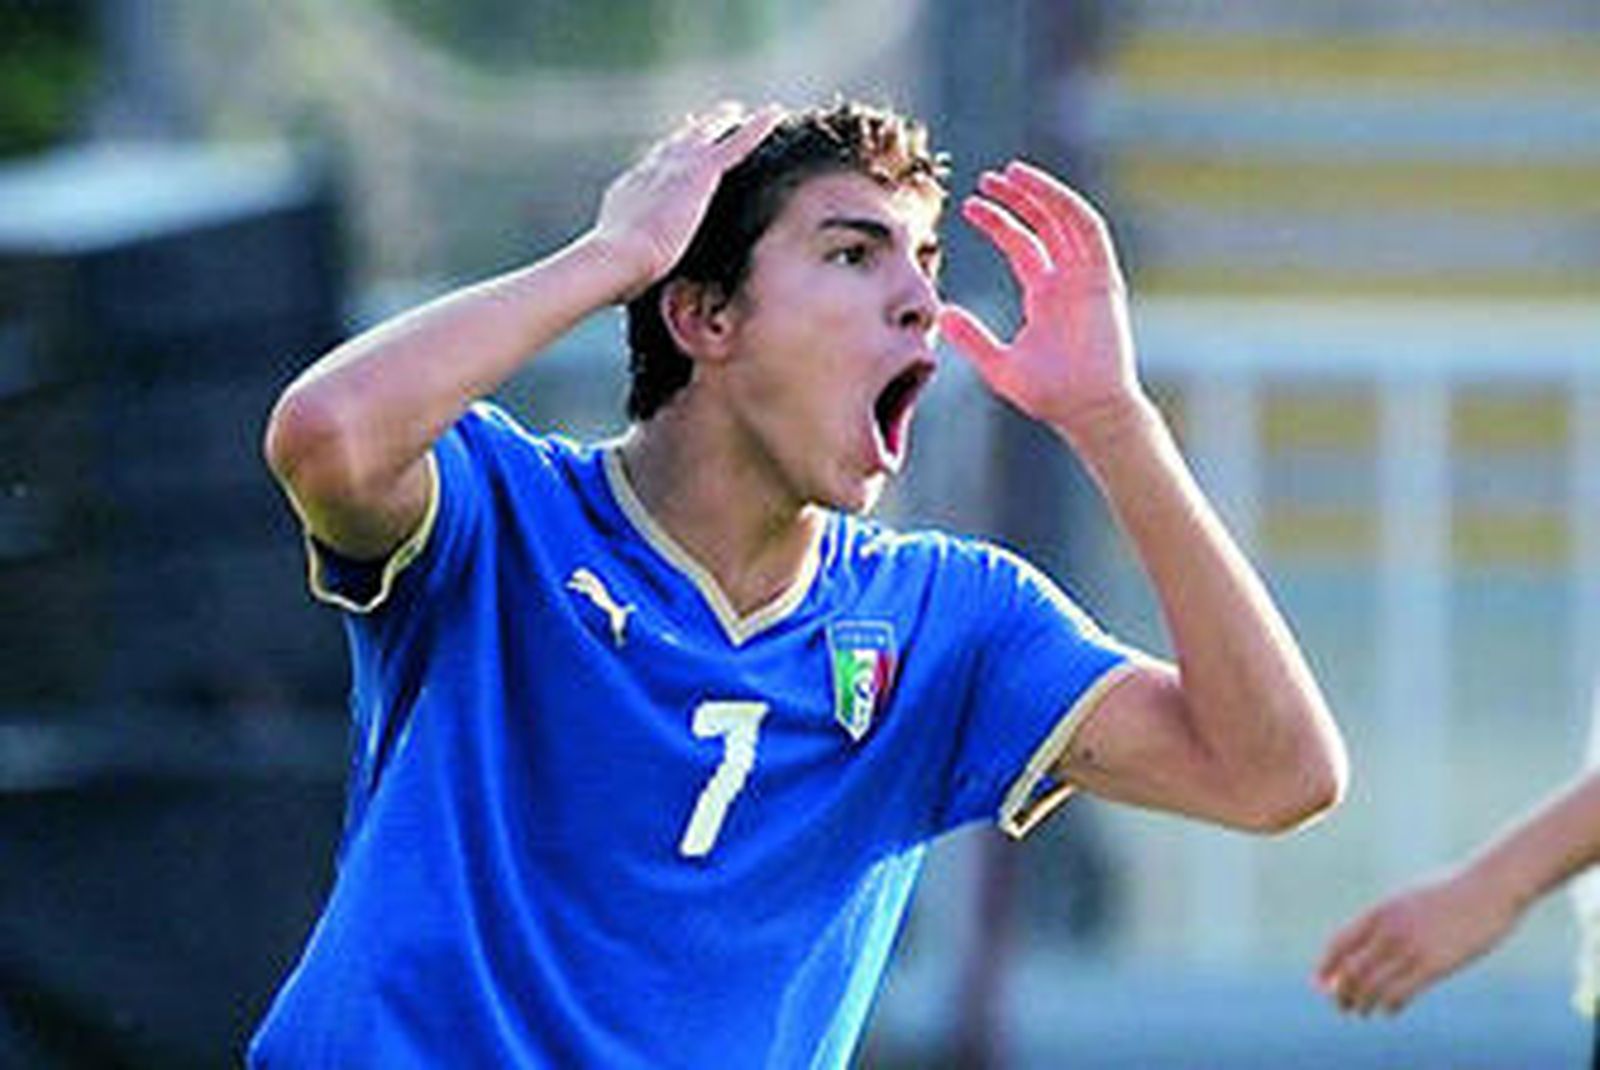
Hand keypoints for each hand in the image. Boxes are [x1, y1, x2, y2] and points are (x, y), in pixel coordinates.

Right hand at [589, 101, 784, 301]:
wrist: (617, 258)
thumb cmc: (616, 272)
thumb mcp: (624, 262)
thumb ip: (635, 262)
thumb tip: (635, 282)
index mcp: (632, 190)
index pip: (653, 168)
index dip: (666, 158)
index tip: (674, 151)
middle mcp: (653, 169)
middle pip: (676, 143)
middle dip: (692, 132)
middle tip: (708, 122)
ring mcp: (677, 167)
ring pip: (706, 134)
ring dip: (722, 121)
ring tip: (736, 111)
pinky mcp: (703, 172)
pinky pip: (737, 143)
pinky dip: (757, 128)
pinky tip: (775, 114)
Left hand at [940, 161, 1141, 442]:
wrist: (1087, 411)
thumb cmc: (1049, 395)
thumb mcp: (998, 364)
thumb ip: (971, 337)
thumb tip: (941, 314)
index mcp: (1046, 294)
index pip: (1022, 243)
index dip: (998, 220)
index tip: (968, 206)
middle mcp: (1068, 279)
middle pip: (1044, 223)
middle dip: (1018, 197)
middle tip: (986, 179)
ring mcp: (1088, 277)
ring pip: (1067, 219)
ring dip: (1042, 193)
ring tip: (1011, 173)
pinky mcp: (1105, 280)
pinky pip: (1090, 232)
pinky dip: (1069, 207)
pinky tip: (1043, 190)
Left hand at [1315, 869, 1521, 1015]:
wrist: (1489, 886)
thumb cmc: (1453, 890)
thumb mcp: (1410, 898)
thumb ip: (1390, 917)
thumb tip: (1376, 935)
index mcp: (1380, 911)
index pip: (1339, 943)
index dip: (1326, 966)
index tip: (1319, 983)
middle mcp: (1389, 929)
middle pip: (1352, 969)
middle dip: (1341, 991)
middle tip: (1339, 1006)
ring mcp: (1411, 947)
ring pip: (1373, 985)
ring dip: (1363, 1003)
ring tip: (1360, 1012)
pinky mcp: (1435, 964)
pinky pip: (1402, 992)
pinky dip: (1390, 1005)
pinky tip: (1388, 1011)